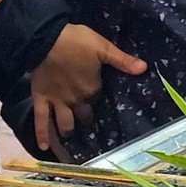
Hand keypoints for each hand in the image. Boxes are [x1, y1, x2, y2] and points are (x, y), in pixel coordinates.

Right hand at [28, 24, 144, 152]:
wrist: (46, 39)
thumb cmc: (76, 41)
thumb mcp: (103, 47)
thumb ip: (122, 60)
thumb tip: (144, 68)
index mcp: (92, 88)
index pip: (98, 98)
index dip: (98, 97)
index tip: (97, 97)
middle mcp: (76, 100)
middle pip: (84, 115)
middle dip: (86, 119)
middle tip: (87, 121)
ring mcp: (58, 102)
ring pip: (65, 123)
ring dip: (68, 131)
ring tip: (69, 137)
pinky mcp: (41, 99)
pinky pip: (41, 120)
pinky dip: (42, 134)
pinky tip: (44, 147)